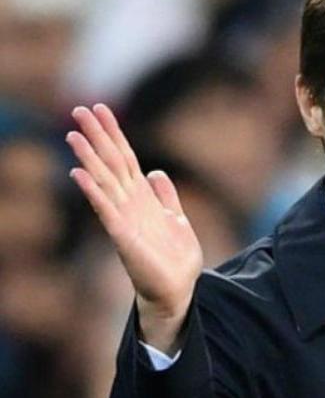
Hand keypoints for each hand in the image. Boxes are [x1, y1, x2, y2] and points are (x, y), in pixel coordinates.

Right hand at [66, 104, 202, 351]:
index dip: (115, 133)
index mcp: (142, 197)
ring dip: (89, 157)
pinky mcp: (123, 236)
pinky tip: (79, 173)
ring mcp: (124, 218)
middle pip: (111, 162)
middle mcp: (129, 203)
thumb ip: (166, 196)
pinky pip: (105, 209)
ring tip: (73, 134)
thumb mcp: (177, 218)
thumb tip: (157, 172)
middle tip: (79, 109)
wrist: (177, 289)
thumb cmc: (174, 258)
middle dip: (97, 136)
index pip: (126, 158)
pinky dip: (93, 191)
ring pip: (104, 181)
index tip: (101, 108)